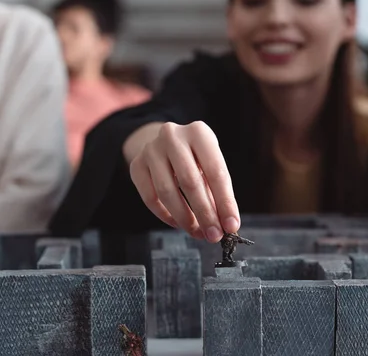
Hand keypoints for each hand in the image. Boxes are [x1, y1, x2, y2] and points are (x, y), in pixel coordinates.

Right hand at [129, 121, 239, 242]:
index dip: (225, 202)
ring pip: (167, 192)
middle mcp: (172, 136)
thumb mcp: (210, 164)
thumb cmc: (196, 156)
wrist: (166, 142)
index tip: (231, 225)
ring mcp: (151, 149)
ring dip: (185, 218)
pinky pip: (150, 197)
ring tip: (197, 232)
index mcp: (199, 132)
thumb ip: (217, 192)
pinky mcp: (136, 164)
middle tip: (214, 235)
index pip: (215, 171)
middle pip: (190, 182)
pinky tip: (178, 224)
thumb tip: (225, 224)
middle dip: (205, 213)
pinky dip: (165, 215)